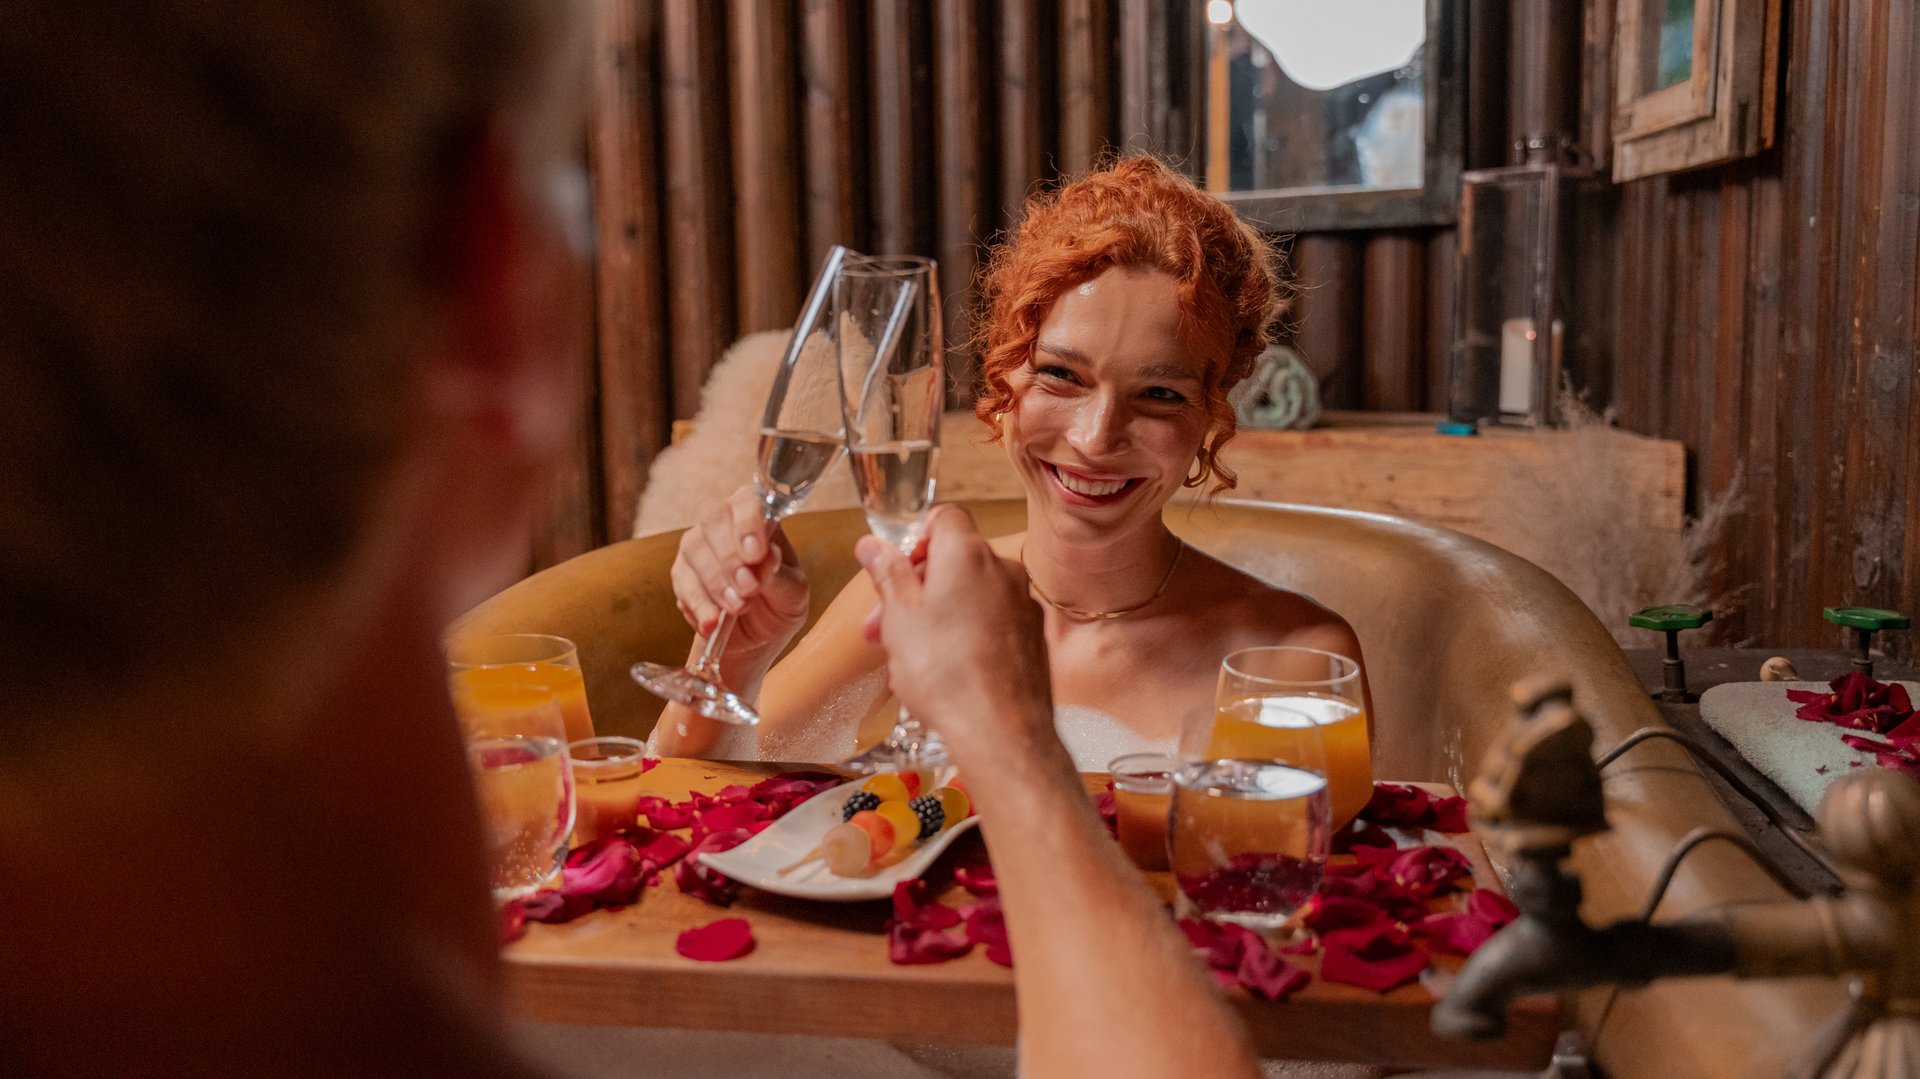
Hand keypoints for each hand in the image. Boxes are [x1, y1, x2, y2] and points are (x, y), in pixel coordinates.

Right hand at [669, 485, 809, 661]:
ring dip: (716, 582)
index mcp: (758, 515)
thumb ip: (780, 574)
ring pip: (693, 549)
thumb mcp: (793, 592)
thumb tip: (769, 555)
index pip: (747, 501)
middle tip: (749, 588)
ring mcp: (698, 545)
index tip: (756, 554)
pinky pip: (682, 582)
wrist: (761, 634)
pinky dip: (698, 604)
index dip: (748, 524)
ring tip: (739, 608)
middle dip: (730, 556)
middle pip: (713, 518)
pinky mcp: (682, 574)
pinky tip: (713, 622)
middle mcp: (724, 522)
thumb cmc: (781, 600)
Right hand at [856, 505, 1055, 767]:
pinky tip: (946, 671)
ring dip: (938, 614)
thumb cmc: (945, 671)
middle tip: (882, 624)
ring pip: (972, 595)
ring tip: (908, 656)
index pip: (943, 517)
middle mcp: (1003, 569)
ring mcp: (1023, 603)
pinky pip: (992, 622)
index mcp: (967, 553)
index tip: (894, 570)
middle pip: (954, 560)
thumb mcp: (900, 617)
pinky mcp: (1032, 637)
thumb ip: (887, 573)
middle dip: (915, 587)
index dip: (914, 538)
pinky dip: (968, 635)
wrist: (999, 729)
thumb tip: (872, 544)